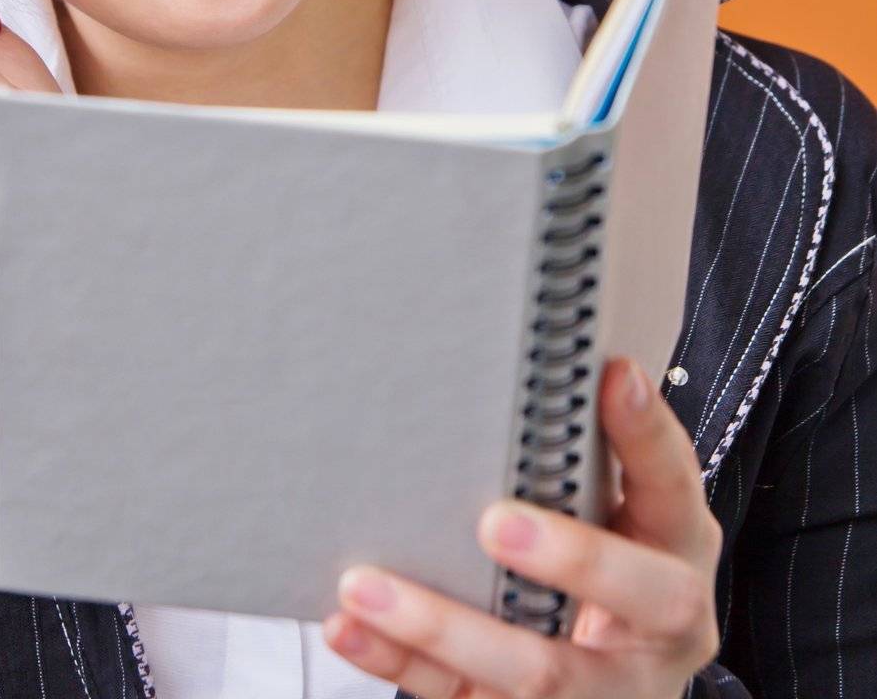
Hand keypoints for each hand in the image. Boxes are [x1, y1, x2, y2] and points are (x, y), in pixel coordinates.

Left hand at [322, 357, 722, 697]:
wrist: (613, 676)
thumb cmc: (609, 561)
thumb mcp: (626, 510)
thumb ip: (602, 451)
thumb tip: (582, 361)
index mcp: (679, 552)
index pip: (676, 486)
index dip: (648, 433)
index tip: (612, 374)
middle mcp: (656, 632)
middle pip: (635, 597)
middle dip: (570, 555)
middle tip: (493, 520)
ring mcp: (599, 691)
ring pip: (533, 674)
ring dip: (441, 625)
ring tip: (365, 584)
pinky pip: (462, 698)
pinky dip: (398, 661)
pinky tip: (348, 626)